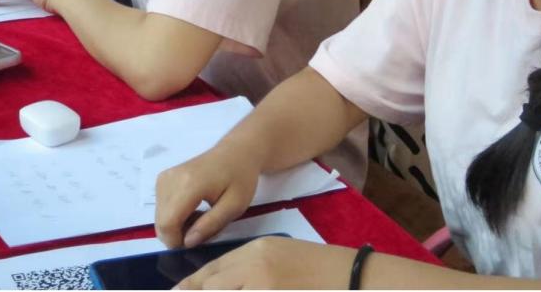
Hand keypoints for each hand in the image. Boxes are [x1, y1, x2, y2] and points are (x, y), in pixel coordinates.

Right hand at [155, 145, 261, 249]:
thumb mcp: (234, 206)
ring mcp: (165, 177)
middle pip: (160, 222)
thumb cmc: (240, 178)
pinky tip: (191, 209)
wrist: (236, 152)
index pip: (168, 223)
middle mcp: (170, 179)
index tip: (197, 241)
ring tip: (200, 217)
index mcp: (189, 185)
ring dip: (177, 225)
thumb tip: (187, 242)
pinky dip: (173, 215)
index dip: (177, 241)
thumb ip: (210, 225)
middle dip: (178, 234)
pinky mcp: (164, 177)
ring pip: (159, 216)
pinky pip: (161, 207)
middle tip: (202, 228)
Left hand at [176, 237, 356, 289]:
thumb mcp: (276, 255)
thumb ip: (247, 267)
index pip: (212, 271)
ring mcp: (265, 288)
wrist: (350, 276)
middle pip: (212, 287)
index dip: (190, 286)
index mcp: (255, 251)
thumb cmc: (314, 265)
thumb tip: (215, 284)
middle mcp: (256, 269)